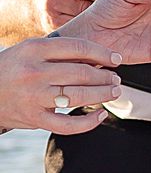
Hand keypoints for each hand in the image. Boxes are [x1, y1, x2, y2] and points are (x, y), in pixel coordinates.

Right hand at [0, 35, 122, 134]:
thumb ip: (59, 52)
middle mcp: (34, 72)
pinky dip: (88, 123)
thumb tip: (98, 59)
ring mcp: (34, 96)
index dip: (103, 53)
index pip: (79, 47)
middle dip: (106, 77)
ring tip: (113, 92)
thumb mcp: (30, 50)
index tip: (116, 59)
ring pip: (79, 96)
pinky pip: (67, 125)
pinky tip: (100, 115)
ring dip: (103, 95)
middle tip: (116, 79)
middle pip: (82, 73)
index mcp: (35, 49)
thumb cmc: (13, 68)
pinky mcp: (33, 118)